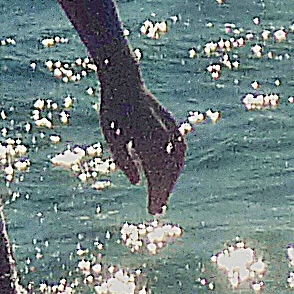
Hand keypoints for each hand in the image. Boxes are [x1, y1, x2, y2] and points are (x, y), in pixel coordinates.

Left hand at [99, 70, 186, 214]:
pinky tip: (172, 172)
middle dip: (164, 192)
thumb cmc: (113, 112)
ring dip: (172, 180)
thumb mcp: (112, 138)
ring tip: (163, 193)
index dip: (156, 196)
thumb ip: (123, 161)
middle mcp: (163, 138)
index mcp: (148, 143)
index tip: (153, 210)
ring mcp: (171, 130)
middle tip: (157, 208)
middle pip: (169, 173)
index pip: (157, 177)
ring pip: (177, 162)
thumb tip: (136, 182)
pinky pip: (180, 149)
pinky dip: (178, 164)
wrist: (125, 83)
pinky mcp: (172, 124)